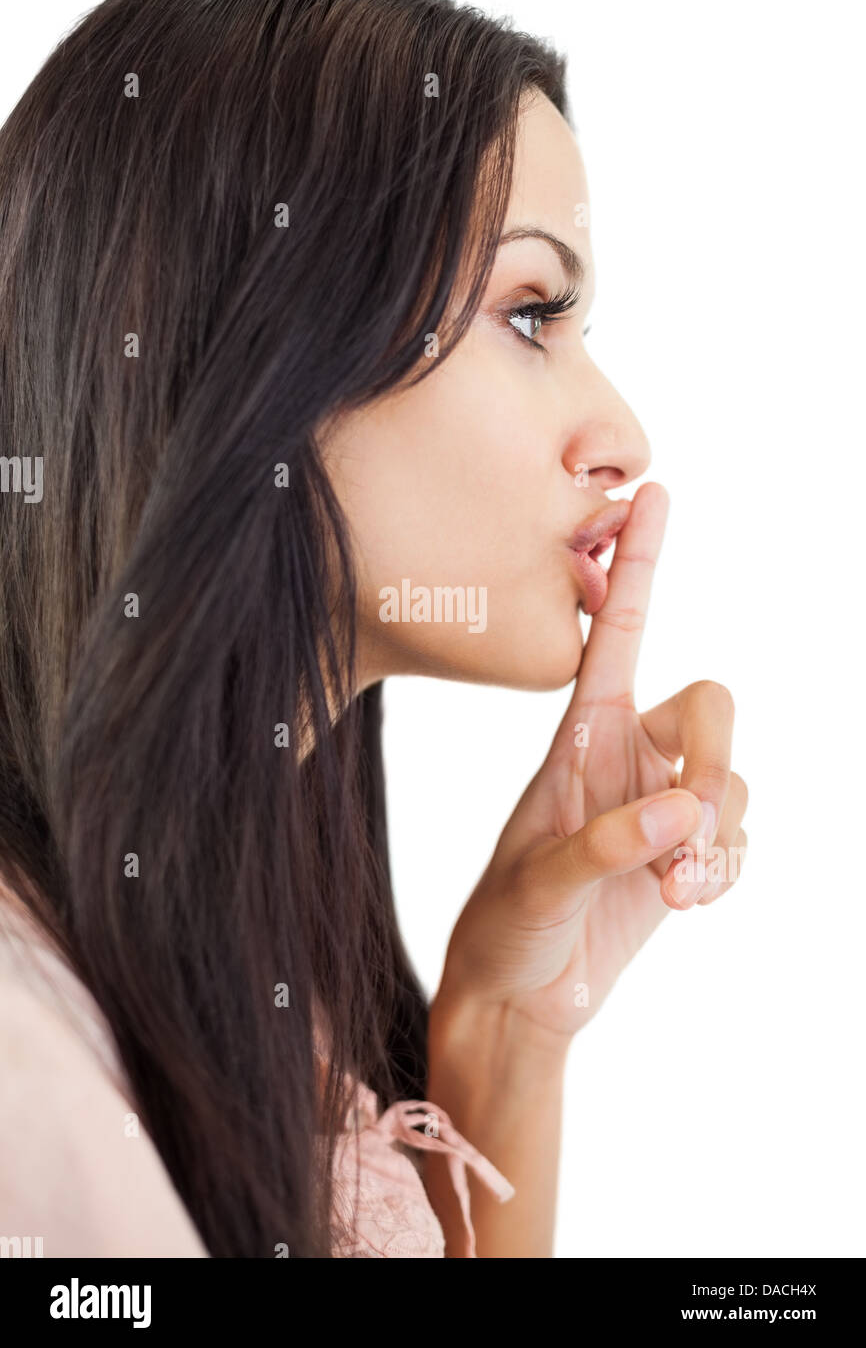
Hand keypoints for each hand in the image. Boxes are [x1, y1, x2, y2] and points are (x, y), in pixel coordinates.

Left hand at [433, 482, 747, 1042]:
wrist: (521, 996)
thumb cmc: (505, 926)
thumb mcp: (537, 883)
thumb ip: (605, 845)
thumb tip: (684, 807)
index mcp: (580, 736)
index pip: (619, 632)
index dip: (639, 563)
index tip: (655, 489)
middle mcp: (629, 755)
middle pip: (712, 708)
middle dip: (721, 765)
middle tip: (694, 837)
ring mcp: (662, 803)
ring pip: (735, 780)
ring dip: (722, 837)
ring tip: (679, 891)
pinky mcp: (688, 851)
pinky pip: (739, 834)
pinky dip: (728, 866)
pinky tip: (690, 900)